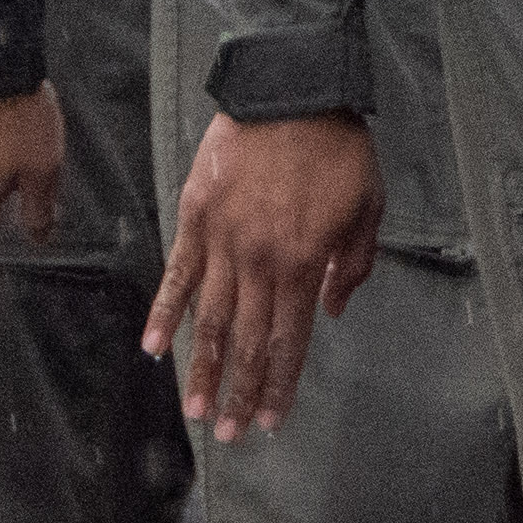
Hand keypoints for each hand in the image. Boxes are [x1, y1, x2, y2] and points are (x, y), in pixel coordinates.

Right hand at [148, 112, 380, 439]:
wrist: (292, 88)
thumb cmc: (338, 145)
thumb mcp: (368, 204)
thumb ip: (354, 262)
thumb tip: (332, 309)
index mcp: (305, 262)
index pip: (289, 338)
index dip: (279, 383)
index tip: (271, 420)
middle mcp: (260, 262)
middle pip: (246, 340)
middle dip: (239, 391)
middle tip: (230, 434)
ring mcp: (223, 241)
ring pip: (208, 319)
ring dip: (201, 368)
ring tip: (196, 411)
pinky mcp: (195, 217)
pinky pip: (178, 274)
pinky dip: (164, 313)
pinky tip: (154, 348)